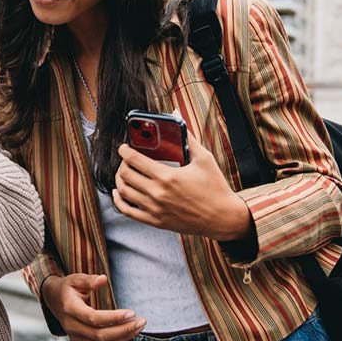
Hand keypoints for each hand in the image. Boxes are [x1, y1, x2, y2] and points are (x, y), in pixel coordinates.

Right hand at [41, 273, 145, 340]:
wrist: (54, 300)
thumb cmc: (68, 288)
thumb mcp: (75, 279)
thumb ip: (89, 280)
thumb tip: (103, 279)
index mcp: (70, 309)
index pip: (94, 318)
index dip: (114, 318)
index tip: (132, 312)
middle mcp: (71, 326)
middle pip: (100, 335)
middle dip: (123, 330)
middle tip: (141, 321)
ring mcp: (75, 336)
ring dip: (122, 338)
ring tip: (138, 327)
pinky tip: (128, 334)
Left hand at [112, 134, 251, 241]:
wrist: (222, 218)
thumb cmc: (215, 188)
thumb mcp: (204, 159)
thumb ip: (188, 138)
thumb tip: (178, 118)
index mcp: (167, 177)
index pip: (135, 160)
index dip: (125, 151)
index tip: (124, 147)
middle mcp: (157, 193)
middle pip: (126, 174)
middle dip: (122, 163)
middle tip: (126, 159)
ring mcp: (155, 209)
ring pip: (124, 191)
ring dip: (119, 179)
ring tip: (124, 173)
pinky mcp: (155, 221)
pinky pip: (128, 211)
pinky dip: (119, 200)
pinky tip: (119, 193)